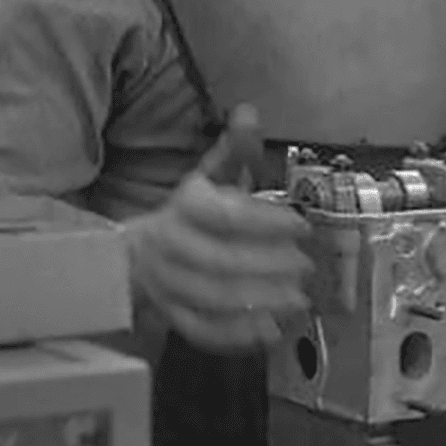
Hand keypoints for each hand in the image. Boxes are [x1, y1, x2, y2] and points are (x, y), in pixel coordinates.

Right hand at [123, 105, 312, 351]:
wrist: (138, 256)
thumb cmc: (192, 213)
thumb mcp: (211, 176)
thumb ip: (235, 149)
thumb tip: (248, 111)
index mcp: (184, 206)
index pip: (225, 215)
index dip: (266, 223)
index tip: (302, 227)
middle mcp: (170, 246)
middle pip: (221, 261)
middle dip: (270, 265)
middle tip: (307, 266)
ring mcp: (168, 285)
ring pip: (213, 298)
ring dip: (261, 300)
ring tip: (300, 298)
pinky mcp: (172, 317)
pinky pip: (203, 330)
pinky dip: (238, 334)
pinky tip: (272, 331)